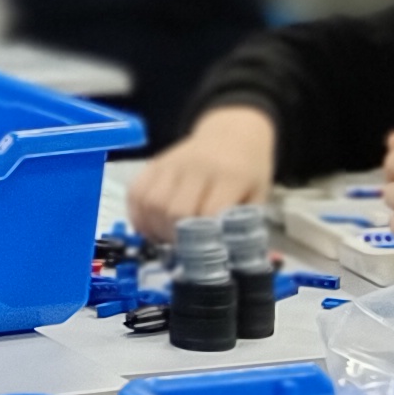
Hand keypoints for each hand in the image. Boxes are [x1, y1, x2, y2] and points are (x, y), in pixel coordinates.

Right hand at [126, 106, 276, 242]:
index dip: (202, 240)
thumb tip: (227, 262)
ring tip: (166, 237)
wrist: (233, 132)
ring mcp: (172, 163)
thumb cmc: (248, 171)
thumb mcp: (257, 197)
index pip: (207, 214)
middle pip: (174, 209)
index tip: (203, 255)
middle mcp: (198, 167)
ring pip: (150, 201)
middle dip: (175, 237)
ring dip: (154, 228)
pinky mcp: (155, 163)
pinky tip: (150, 225)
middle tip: (182, 248)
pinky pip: (136, 191)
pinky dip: (137, 214)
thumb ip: (243, 227)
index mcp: (230, 176)